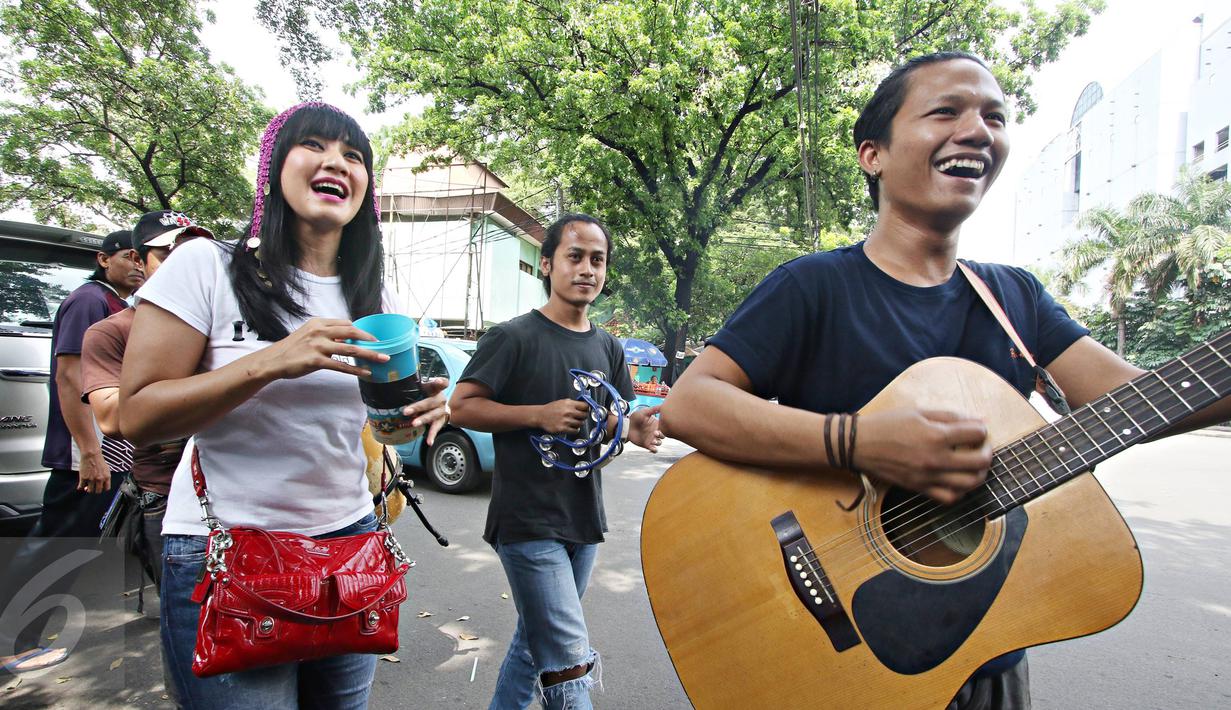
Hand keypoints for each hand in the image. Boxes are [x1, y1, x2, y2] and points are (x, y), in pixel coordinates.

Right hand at [77, 449, 111, 493]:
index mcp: (107, 477)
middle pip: (98, 491)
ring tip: (86, 488)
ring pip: (90, 490)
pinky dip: (80, 487)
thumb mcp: (106, 469)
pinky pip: (81, 487)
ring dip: (88, 489)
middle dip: (95, 490)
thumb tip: (103, 484)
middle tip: (92, 488)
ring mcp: (91, 479)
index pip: (106, 488)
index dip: (103, 489)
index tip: (100, 488)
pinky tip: (80, 487)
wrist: (91, 455)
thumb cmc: (99, 460)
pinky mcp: (84, 478)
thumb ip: (105, 477)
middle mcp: (100, 479)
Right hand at [251, 318, 389, 381]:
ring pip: (351, 350)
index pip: (346, 324)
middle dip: (370, 339)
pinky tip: (366, 373)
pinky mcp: (316, 361)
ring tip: (383, 359)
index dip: (360, 331)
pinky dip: (356, 370)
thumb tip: (346, 340)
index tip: (371, 337)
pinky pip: (341, 366)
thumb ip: (327, 335)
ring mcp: (318, 346)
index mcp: (319, 323)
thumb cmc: (292, 348)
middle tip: (383, 345)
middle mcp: (320, 332)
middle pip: (352, 333)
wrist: (273, 360)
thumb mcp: (309, 334)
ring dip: (369, 354)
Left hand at [402, 377, 449, 445]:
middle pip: (431, 402)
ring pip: (433, 415)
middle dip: (418, 406)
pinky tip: (429, 441)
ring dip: (423, 419)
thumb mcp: (422, 391)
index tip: (437, 381)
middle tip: (406, 411)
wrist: (441, 407)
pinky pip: (436, 428)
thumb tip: (390, 392)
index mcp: (435, 390)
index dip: (439, 382)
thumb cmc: (427, 397)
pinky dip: (432, 435)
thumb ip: (413, 390)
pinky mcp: (442, 421)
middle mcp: (440, 399)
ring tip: (414, 424)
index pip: (440, 383)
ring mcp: (442, 410)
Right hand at [535, 399, 589, 433]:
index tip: (586, 410)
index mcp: (569, 404)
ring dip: (578, 423)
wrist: (540, 416)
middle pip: (584, 415)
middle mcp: (568, 412)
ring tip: (573, 422)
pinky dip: (575, 430)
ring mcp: (566, 421)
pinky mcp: (563, 428)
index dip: (586, 408)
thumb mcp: (562, 402)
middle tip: (580, 417)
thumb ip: (573, 403)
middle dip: (583, 416)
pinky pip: (575, 431)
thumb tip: (583, 405)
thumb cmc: (551, 409)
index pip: (585, 406)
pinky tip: (571, 427)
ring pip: (581, 423)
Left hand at [627, 405, 663, 452]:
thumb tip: (662, 405)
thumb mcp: (644, 412)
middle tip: (655, 433)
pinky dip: (654, 450)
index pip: (664, 428)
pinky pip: (654, 450)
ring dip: (657, 443)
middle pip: (663, 436)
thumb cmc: (635, 418)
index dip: (663, 429)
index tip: (659, 428)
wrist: (626, 426)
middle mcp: (655, 432)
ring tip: (652, 441)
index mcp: (656, 425)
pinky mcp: (647, 445)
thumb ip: (653, 410)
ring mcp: (651, 439)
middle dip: (661, 436)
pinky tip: (651, 448)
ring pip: (659, 443)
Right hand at [853, 409, 991, 504]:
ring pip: (969, 483)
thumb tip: (978, 420)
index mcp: (936, 435)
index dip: (981, 429)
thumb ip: (950, 416)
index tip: (976, 428)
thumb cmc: (887, 424)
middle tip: (982, 447)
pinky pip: (949, 497)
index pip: (976, 433)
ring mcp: (928, 476)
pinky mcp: (920, 488)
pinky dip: (961, 491)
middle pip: (979, 461)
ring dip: (979, 474)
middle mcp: (936, 459)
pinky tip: (958, 480)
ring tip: (974, 465)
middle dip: (987, 452)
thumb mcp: (919, 412)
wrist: (859, 444)